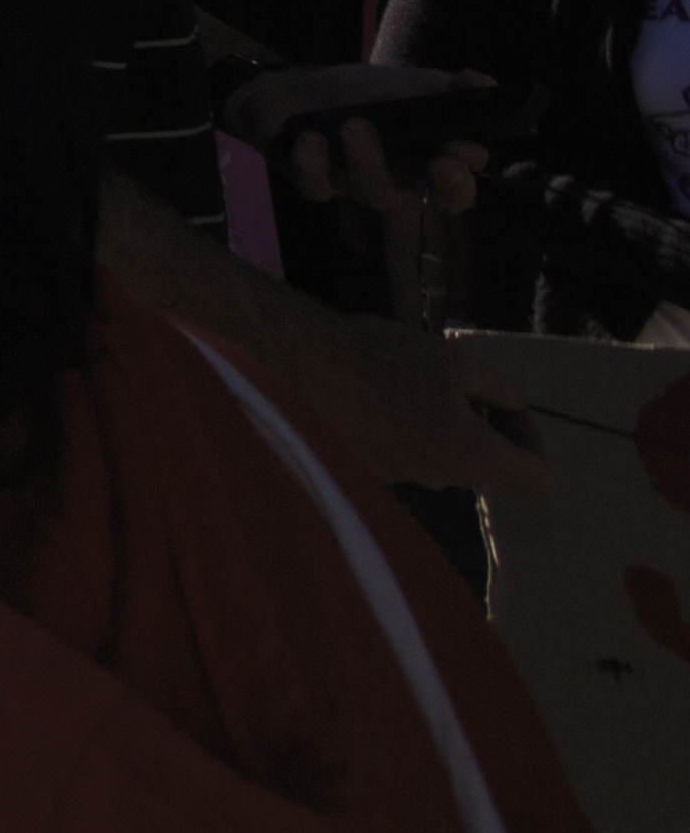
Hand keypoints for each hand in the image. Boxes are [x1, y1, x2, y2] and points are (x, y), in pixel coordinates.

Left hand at [224, 64, 495, 215]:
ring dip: (368, 159)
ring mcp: (354, 183)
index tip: (467, 152)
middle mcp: (395, 179)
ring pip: (373, 192)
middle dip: (438, 184)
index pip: (456, 187)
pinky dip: (314, 163)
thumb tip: (484, 84)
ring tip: (354, 124)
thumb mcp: (405, 84)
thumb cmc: (359, 93)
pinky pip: (318, 186)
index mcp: (423, 159)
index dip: (464, 178)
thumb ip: (445, 88)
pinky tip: (311, 138)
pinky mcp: (314, 181)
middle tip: (440, 160)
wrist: (295, 87)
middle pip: (425, 199)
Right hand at [298, 308, 549, 496]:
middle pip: (483, 462)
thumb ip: (499, 387)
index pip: (538, 479)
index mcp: (475, 456)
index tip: (501, 405)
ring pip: (439, 455)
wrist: (299, 369)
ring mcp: (403, 479)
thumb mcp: (456, 360)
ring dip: (436, 423)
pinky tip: (372, 391)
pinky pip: (401, 452)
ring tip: (404, 379)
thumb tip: (514, 402)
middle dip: (478, 422)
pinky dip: (399, 427)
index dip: (530, 439)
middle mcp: (443, 478)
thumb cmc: (384, 361)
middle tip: (449, 379)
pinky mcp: (367, 471)